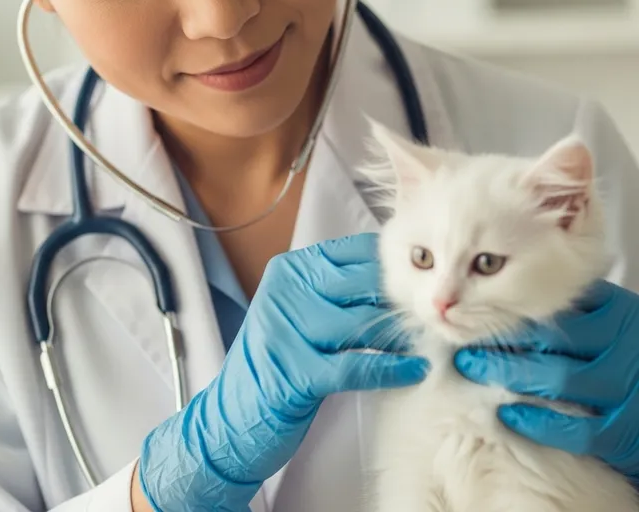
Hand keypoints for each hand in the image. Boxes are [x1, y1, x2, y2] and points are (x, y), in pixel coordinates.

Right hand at [138, 233, 428, 511]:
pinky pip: (357, 364)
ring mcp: (288, 331)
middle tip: (434, 310)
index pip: (353, 252)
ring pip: (363, 322)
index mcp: (289, 271)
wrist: (233, 416)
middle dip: (403, 298)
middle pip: (362, 284)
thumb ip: (334, 290)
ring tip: (431, 338)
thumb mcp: (297, 312)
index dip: (394, 263)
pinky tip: (415, 370)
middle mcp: (285, 293)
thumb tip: (398, 278)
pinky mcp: (296, 373)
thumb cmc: (278, 361)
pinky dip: (391, 368)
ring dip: (403, 334)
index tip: (426, 275)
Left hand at [454, 279, 638, 482]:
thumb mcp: (606, 315)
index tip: (469, 310)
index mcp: (614, 311)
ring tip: (472, 369)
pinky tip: (509, 414)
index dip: (507, 308)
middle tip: (461, 341)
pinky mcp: (625, 431)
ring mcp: (624, 388)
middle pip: (550, 340)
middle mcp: (621, 345)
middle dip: (499, 341)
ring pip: (558, 380)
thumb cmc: (623, 348)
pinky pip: (577, 429)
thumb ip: (567, 302)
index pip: (553, 305)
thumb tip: (497, 284)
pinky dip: (540, 423)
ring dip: (509, 375)